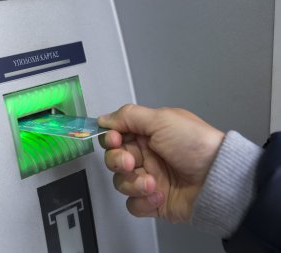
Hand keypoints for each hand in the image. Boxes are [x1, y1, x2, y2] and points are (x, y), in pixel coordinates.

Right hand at [98, 104, 223, 222]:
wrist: (218, 179)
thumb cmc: (192, 143)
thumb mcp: (162, 120)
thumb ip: (129, 116)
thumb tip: (103, 119)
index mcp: (146, 134)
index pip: (115, 135)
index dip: (110, 138)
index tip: (115, 140)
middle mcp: (144, 156)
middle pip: (113, 159)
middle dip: (118, 161)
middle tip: (131, 163)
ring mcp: (147, 179)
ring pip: (120, 182)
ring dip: (132, 183)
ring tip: (152, 183)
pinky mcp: (152, 201)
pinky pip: (132, 204)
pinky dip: (142, 201)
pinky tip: (159, 196)